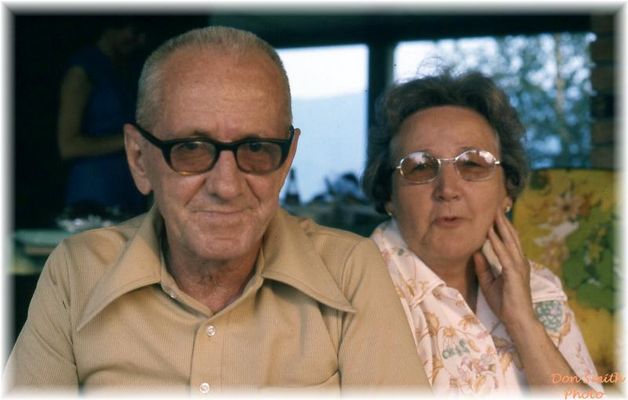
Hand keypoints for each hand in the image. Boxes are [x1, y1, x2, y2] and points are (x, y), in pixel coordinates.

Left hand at [473, 210, 535, 330]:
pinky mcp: (514, 273)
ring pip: (509, 241)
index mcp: (514, 263)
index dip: (502, 227)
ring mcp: (518, 266)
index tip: (494, 214)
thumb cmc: (504, 304)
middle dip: (503, 220)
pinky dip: (497, 242)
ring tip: (494, 212)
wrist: (518, 320)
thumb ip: (483, 267)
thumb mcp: (489, 282)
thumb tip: (475, 251)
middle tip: (496, 205)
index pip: (508, 241)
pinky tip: (490, 232)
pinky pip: (504, 254)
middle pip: (510, 236)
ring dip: (501, 226)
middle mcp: (519, 261)